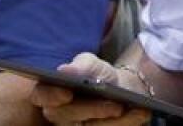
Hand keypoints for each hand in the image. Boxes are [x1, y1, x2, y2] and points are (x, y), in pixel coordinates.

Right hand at [31, 53, 149, 125]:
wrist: (119, 87)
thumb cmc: (97, 74)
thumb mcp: (91, 63)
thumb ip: (81, 66)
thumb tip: (66, 71)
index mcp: (51, 92)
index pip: (41, 96)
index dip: (51, 96)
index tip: (66, 93)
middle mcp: (60, 114)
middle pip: (68, 116)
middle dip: (91, 110)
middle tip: (112, 103)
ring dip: (111, 120)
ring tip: (126, 108)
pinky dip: (127, 122)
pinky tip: (141, 112)